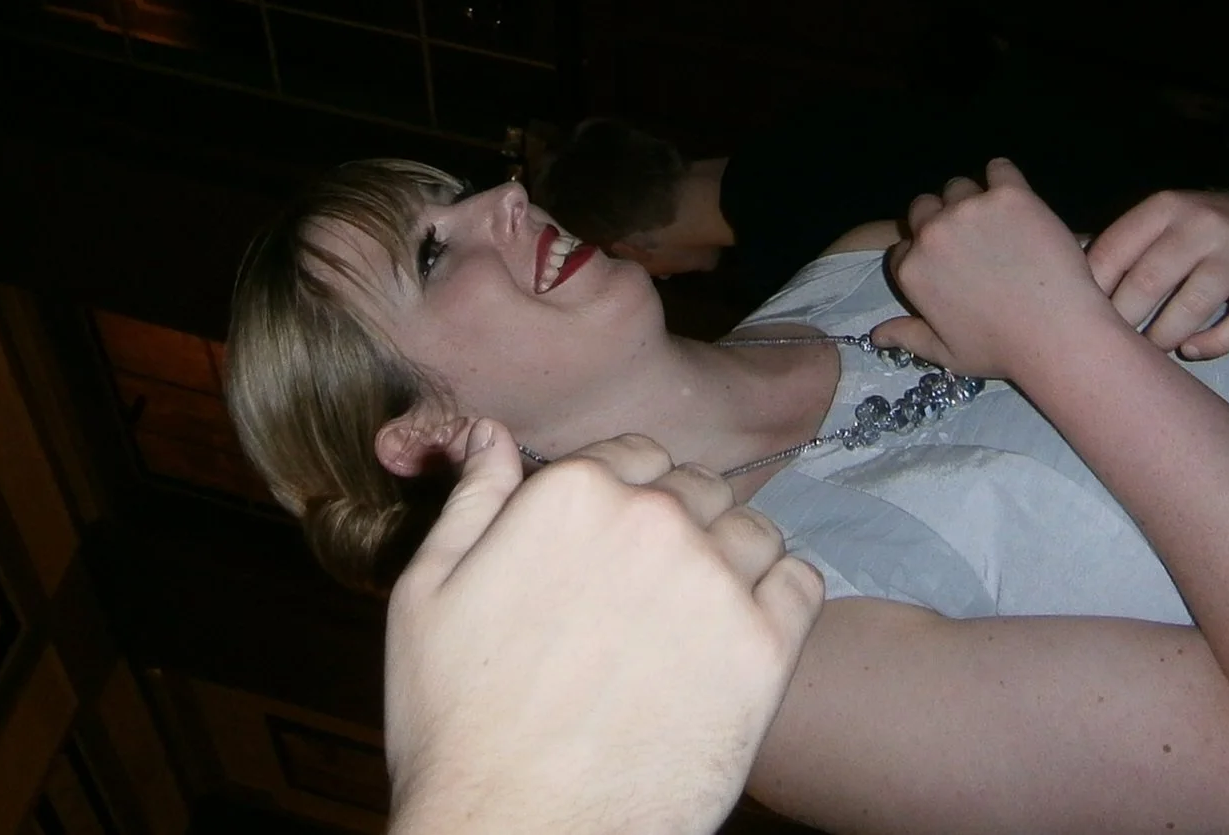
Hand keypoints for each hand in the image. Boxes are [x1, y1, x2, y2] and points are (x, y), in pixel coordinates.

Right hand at [387, 426, 822, 834]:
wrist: (517, 834)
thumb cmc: (458, 724)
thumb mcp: (427, 593)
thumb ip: (472, 498)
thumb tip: (490, 434)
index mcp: (573, 492)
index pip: (633, 454)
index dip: (625, 496)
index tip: (614, 544)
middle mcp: (653, 520)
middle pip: (696, 489)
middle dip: (677, 524)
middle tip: (649, 592)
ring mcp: (716, 583)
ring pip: (752, 532)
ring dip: (731, 559)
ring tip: (695, 617)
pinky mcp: (765, 650)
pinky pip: (800, 583)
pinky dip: (781, 598)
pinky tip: (743, 635)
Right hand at [871, 160, 1109, 377]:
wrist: (1057, 333)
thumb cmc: (1002, 349)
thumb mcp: (947, 353)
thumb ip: (908, 337)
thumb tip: (876, 335)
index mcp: (913, 270)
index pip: (902, 247)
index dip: (923, 254)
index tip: (948, 264)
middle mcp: (932, 234)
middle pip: (923, 207)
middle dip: (940, 220)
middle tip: (972, 240)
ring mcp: (970, 210)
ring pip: (959, 187)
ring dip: (971, 199)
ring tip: (997, 221)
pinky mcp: (1009, 194)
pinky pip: (999, 169)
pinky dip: (1004, 179)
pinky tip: (1016, 199)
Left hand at [1083, 187, 1228, 360]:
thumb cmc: (1201, 232)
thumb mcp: (1162, 223)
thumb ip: (1120, 246)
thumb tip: (1055, 274)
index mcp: (1164, 208)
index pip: (1114, 251)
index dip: (1090, 290)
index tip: (1075, 317)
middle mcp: (1201, 223)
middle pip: (1148, 281)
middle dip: (1123, 320)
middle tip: (1110, 344)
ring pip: (1191, 307)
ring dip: (1163, 337)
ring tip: (1149, 351)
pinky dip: (1212, 345)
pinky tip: (1193, 351)